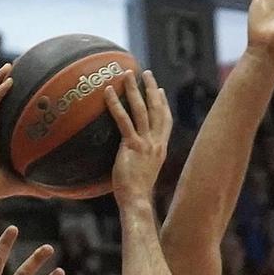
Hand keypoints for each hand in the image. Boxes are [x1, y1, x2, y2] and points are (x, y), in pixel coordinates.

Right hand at [0, 64, 46, 201]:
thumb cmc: (0, 186)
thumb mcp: (27, 181)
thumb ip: (43, 183)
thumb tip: (62, 192)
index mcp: (1, 136)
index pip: (8, 112)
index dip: (14, 98)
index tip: (27, 84)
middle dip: (4, 82)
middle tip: (17, 67)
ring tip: (8, 66)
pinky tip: (8, 82)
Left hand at [103, 69, 170, 207]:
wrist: (137, 201)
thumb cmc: (136, 192)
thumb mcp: (143, 171)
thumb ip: (140, 159)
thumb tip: (131, 157)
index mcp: (160, 149)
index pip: (165, 121)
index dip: (163, 104)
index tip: (160, 91)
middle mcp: (156, 143)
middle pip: (156, 109)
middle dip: (151, 89)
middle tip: (146, 73)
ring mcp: (146, 143)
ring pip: (142, 110)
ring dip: (134, 90)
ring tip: (127, 74)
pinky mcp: (132, 146)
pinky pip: (124, 121)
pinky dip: (115, 105)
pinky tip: (107, 92)